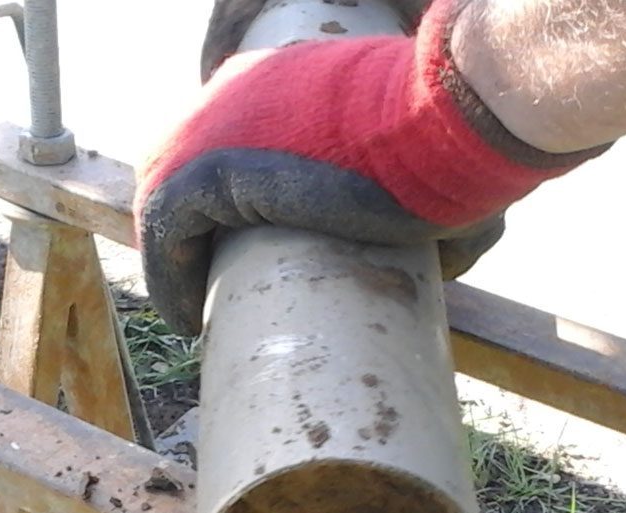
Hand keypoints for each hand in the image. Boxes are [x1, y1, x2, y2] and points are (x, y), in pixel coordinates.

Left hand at [138, 0, 599, 334]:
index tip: (257, 259)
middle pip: (199, 170)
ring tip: (200, 315)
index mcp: (291, 81)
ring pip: (176, 201)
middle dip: (204, 233)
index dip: (244, 207)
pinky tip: (185, 317)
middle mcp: (243, 87)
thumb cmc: (459, 152)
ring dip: (183, 261)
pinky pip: (166, 228)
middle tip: (222, 289)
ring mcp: (218, 120)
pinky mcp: (206, 165)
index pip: (244, 143)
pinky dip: (170, 278)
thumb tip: (444, 258)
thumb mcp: (433, 172)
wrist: (449, 121)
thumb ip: (426, 202)